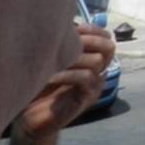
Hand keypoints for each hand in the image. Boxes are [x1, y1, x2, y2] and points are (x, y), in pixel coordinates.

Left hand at [9, 25, 114, 144]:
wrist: (34, 120)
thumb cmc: (41, 88)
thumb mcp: (54, 63)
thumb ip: (64, 47)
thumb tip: (67, 24)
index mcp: (92, 60)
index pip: (106, 38)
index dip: (94, 30)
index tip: (76, 27)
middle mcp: (98, 71)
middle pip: (110, 48)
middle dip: (92, 39)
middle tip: (72, 40)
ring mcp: (95, 86)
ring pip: (97, 61)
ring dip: (75, 56)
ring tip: (55, 57)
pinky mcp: (87, 99)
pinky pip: (86, 78)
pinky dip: (68, 73)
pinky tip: (51, 74)